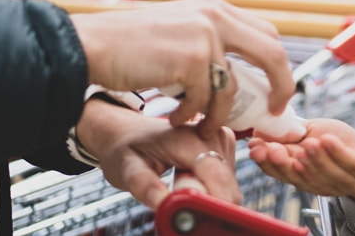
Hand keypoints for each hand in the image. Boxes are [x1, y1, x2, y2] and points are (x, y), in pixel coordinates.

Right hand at [70, 0, 294, 126]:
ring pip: (232, 87)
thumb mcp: (179, 36)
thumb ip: (210, 47)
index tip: (277, 94)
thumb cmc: (128, 48)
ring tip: (198, 123)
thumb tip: (241, 82)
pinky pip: (205, 100)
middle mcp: (215, 14)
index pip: (267, 35)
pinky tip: (172, 115)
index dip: (279, 67)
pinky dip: (190, 115)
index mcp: (215, 8)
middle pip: (272, 53)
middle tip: (271, 114)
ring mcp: (205, 34)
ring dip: (217, 114)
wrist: (89, 47)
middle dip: (280, 87)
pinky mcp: (191, 57)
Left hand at [75, 98, 240, 209]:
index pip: (216, 177)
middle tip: (178, 211)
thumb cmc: (128, 149)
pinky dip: (212, 191)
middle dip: (208, 207)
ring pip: (229, 188)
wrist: (132, 131)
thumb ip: (144, 185)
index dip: (213, 204)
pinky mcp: (226, 146)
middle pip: (227, 186)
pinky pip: (228, 183)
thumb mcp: (126, 168)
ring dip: (209, 199)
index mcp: (188, 138)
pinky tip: (190, 182)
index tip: (198, 223)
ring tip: (179, 188)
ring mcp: (222, 139)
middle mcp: (212, 135)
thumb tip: (163, 203)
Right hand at [249, 118, 354, 188]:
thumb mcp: (310, 134)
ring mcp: (336, 181)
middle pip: (294, 177)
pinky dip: (335, 154)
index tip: (255, 148)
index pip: (277, 170)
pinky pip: (347, 165)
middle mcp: (315, 181)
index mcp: (300, 173)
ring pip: (319, 175)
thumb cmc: (340, 143)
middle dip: (281, 163)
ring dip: (310, 159)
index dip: (265, 161)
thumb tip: (262, 130)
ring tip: (302, 143)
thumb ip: (290, 136)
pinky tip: (324, 141)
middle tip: (271, 149)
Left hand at [249, 119, 354, 220]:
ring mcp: (351, 191)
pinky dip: (293, 173)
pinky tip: (277, 159)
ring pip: (318, 183)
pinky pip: (314, 184)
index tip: (321, 139)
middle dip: (310, 161)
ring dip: (294, 168)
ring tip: (276, 151)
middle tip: (290, 144)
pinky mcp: (341, 187)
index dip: (338, 155)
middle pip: (332, 178)